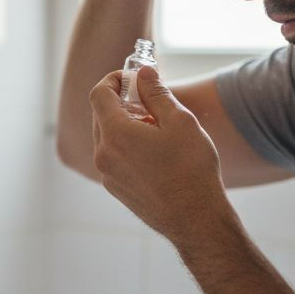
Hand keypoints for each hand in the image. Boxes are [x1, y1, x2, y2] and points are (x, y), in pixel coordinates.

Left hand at [89, 64, 231, 244]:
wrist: (195, 219)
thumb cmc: (191, 169)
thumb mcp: (179, 121)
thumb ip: (156, 93)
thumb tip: (143, 74)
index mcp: (115, 134)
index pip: (99, 93)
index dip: (114, 79)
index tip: (132, 78)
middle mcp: (103, 154)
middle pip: (100, 115)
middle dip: (121, 102)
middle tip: (149, 100)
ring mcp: (107, 174)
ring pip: (106, 137)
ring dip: (124, 125)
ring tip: (156, 128)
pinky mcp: (116, 189)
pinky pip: (113, 157)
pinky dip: (126, 146)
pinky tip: (154, 152)